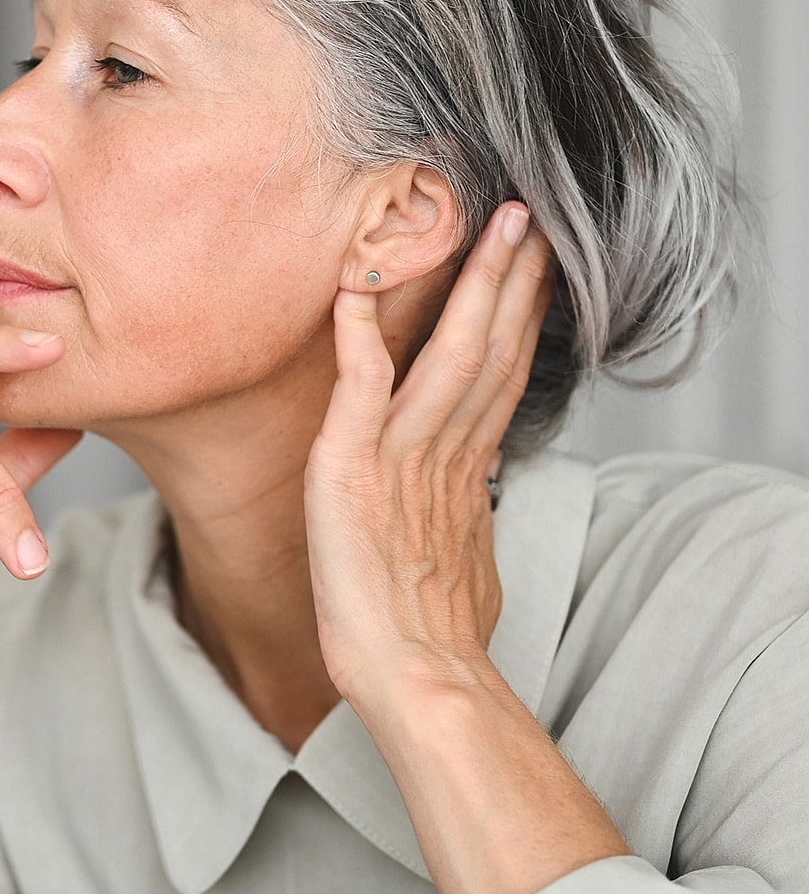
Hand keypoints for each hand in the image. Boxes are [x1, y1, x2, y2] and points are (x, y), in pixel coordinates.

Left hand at [304, 203, 551, 716]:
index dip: (522, 318)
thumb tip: (478, 499)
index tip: (542, 268)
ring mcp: (401, 457)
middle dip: (514, 280)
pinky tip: (355, 287)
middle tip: (532, 216)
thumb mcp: (467, 559)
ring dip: (470, 285)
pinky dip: (359, 336)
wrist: (415, 677)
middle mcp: (444, 454)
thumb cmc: (435, 634)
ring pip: (449, 354)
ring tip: (491, 226)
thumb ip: (469, 513)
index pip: (503, 375)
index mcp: (468, 470)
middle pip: (492, 349)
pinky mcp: (351, 468)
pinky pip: (359, 389)